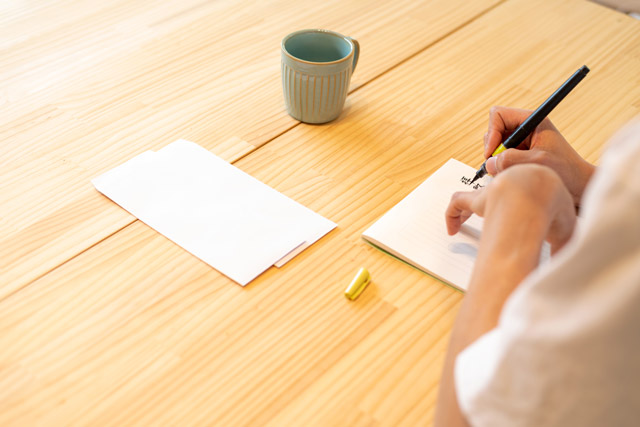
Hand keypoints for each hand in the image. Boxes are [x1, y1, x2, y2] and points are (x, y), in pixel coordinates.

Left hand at [446, 164, 576, 253]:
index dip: (522, 211)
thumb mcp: (567, 230)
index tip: (522, 223)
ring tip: (459, 227)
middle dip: (491, 209)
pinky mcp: (477, 199)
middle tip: (491, 223)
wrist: (540, 190)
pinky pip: (457, 202)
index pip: (524, 197)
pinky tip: (451, 231)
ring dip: (467, 212)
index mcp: (532, 190)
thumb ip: (562, 245)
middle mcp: (510, 187)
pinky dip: (451, 215)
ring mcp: (491, 192)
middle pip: (495, 196)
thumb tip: (561, 261)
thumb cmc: (555, 207)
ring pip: (473, 198)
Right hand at [483, 106, 594, 205]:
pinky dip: (501, 167)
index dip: (491, 132)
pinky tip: (513, 175)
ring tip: (511, 172)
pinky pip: (500, 157)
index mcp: (532, 120)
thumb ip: (511, 159)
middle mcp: (525, 128)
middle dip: (493, 149)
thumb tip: (489, 162)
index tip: (491, 153)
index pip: (498, 115)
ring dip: (497, 161)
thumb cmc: (566, 171)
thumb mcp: (536, 162)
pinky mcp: (519, 154)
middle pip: (494, 131)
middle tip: (499, 166)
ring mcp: (521, 141)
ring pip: (495, 146)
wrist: (578, 185)